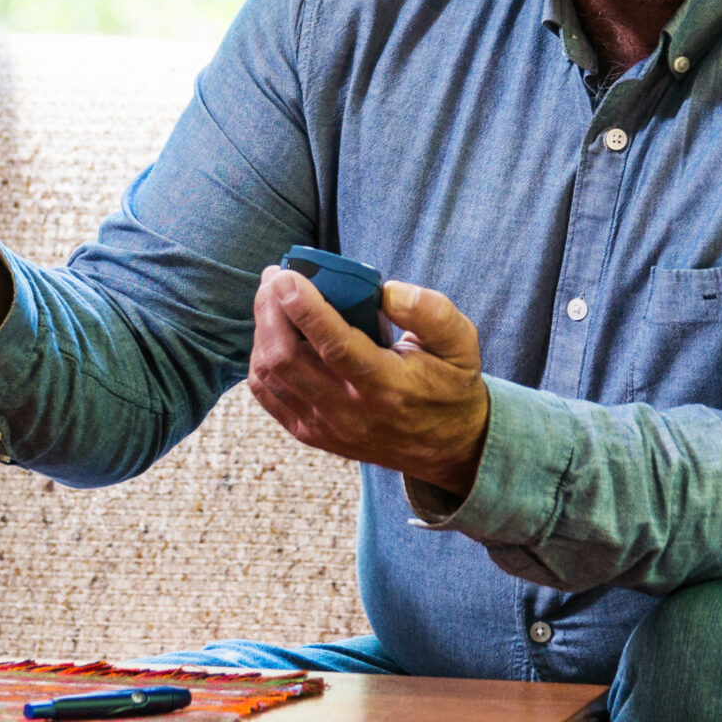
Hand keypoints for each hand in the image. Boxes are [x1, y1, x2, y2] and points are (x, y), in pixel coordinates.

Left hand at [246, 267, 490, 496]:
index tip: (287, 276)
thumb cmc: (449, 383)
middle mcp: (350, 412)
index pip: (335, 347)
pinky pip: (267, 393)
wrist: (445, 445)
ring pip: (270, 374)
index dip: (305, 309)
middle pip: (288, 359)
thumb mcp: (461, 343)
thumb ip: (431, 312)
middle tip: (275, 276)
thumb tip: (387, 291)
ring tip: (273, 297)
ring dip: (263, 329)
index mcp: (388, 387)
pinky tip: (272, 332)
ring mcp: (325, 427)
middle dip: (271, 310)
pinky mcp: (310, 433)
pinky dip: (260, 357)